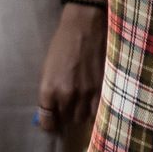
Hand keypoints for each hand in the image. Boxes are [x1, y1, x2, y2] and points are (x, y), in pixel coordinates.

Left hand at [36, 1, 105, 132]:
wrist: (86, 26)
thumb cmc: (62, 44)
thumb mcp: (47, 70)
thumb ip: (49, 91)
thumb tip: (49, 109)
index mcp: (50, 91)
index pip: (48, 122)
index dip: (48, 125)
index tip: (49, 122)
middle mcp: (68, 96)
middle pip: (67, 120)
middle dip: (65, 116)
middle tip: (66, 108)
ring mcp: (88, 93)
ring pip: (83, 117)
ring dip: (81, 113)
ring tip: (80, 103)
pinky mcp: (104, 87)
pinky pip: (100, 108)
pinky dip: (96, 107)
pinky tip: (93, 100)